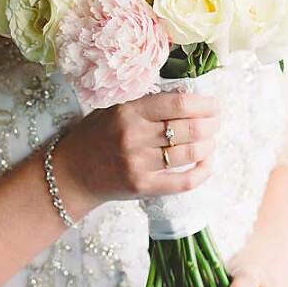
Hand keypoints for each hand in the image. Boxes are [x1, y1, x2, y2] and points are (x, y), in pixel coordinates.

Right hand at [55, 89, 220, 206]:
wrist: (71, 173)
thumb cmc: (96, 136)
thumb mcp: (114, 109)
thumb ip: (146, 104)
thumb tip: (190, 100)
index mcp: (128, 111)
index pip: (177, 104)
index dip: (204, 104)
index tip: (215, 105)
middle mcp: (134, 136)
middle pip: (188, 129)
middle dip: (211, 125)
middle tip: (216, 122)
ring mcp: (138, 163)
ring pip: (189, 154)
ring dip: (208, 146)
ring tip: (211, 141)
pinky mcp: (142, 186)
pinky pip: (183, 181)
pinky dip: (202, 173)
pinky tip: (207, 164)